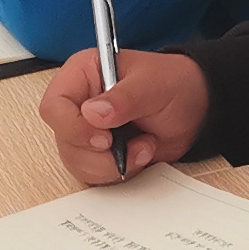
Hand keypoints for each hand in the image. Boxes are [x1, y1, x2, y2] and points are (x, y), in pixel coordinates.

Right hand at [36, 49, 208, 185]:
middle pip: (64, 140)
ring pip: (76, 162)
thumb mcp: (154, 84)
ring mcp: (86, 131)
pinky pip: (93, 174)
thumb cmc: (173, 84)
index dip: (73, 127)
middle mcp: (78, 104)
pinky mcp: (98, 153)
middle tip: (131, 144)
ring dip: (112, 165)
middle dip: (99, 153)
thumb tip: (93, 113)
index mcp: (83, 75)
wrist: (194, 108)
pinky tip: (140, 154)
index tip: (104, 137)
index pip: (54, 106)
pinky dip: (118, 172)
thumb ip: (124, 97)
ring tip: (143, 146)